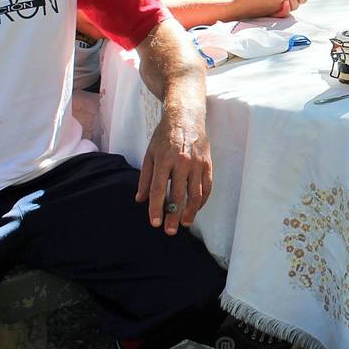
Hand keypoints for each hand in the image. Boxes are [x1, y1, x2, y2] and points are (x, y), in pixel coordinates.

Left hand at [136, 104, 212, 233]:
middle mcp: (182, 162)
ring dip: (191, 211)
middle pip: (178, 195)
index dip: (156, 208)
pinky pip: (207, 186)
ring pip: (196, 193)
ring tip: (185, 224)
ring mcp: (197, 163)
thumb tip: (140, 199)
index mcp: (164, 159)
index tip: (154, 223)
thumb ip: (145, 178)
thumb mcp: (150, 154)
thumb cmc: (164, 136)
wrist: (185, 117)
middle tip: (170, 231)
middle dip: (174, 215)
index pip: (159, 189)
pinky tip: (196, 209)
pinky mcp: (208, 163)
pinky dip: (202, 200)